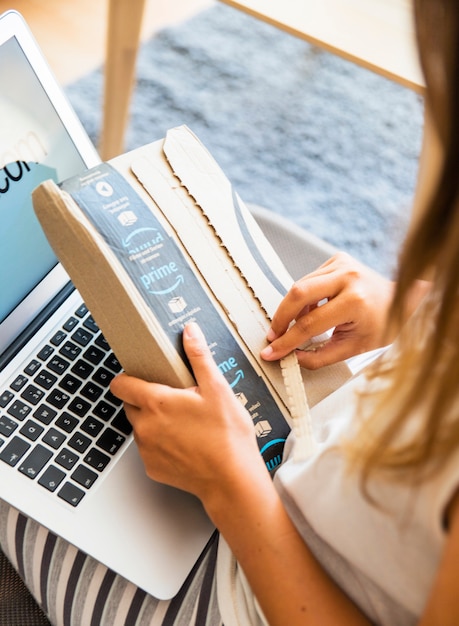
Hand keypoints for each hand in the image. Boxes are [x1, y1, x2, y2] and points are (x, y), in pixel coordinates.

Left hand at [110, 322, 265, 508]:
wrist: (232, 481)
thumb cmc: (227, 436)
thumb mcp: (217, 389)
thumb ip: (199, 357)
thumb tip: (189, 332)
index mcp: (156, 403)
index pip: (120, 384)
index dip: (128, 377)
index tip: (141, 376)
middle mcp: (144, 427)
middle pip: (130, 405)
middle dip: (146, 400)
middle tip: (175, 400)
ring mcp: (147, 450)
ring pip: (140, 427)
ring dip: (154, 422)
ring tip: (185, 423)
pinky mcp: (152, 468)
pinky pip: (149, 449)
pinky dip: (161, 444)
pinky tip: (185, 443)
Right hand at [260, 252, 394, 368]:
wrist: (402, 300)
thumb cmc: (382, 325)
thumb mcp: (354, 348)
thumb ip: (320, 357)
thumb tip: (292, 357)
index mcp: (355, 301)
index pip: (310, 324)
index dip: (287, 341)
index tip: (271, 351)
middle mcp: (347, 277)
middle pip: (298, 294)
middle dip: (281, 318)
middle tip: (274, 335)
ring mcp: (342, 264)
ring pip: (300, 285)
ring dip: (292, 309)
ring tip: (296, 326)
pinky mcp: (337, 259)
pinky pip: (308, 279)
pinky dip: (304, 298)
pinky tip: (311, 310)